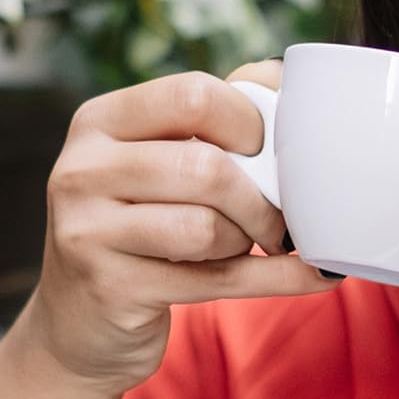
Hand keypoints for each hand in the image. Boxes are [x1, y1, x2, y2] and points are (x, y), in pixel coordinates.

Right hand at [29, 63, 336, 395]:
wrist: (81, 322)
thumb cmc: (144, 227)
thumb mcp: (162, 163)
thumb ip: (216, 119)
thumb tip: (283, 76)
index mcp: (100, 121)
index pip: (194, 96)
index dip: (250, 123)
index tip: (268, 153)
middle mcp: (82, 169)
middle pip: (206, 167)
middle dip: (260, 198)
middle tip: (276, 218)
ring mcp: (86, 231)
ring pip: (207, 228)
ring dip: (248, 240)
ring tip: (245, 244)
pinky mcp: (110, 288)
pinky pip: (219, 280)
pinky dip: (280, 277)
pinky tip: (316, 273)